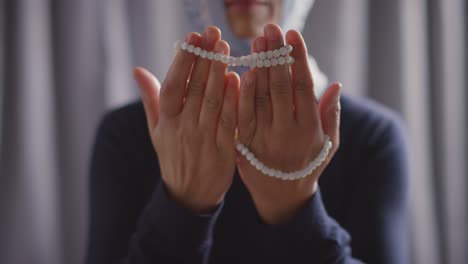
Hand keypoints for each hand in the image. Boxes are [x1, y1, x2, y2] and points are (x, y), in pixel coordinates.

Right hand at [134, 27, 239, 212]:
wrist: (189, 194)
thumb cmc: (173, 156)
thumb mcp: (157, 130)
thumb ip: (151, 99)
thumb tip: (137, 70)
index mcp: (166, 122)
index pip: (172, 86)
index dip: (182, 61)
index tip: (191, 38)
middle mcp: (183, 129)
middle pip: (194, 89)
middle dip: (204, 59)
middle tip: (213, 34)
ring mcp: (203, 139)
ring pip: (212, 101)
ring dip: (218, 73)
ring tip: (224, 48)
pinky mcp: (223, 149)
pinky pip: (228, 121)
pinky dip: (232, 100)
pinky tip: (237, 79)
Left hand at [237, 24, 341, 224]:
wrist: (281, 195)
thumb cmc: (308, 165)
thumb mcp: (328, 144)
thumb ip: (332, 114)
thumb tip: (337, 85)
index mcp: (310, 128)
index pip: (304, 86)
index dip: (298, 59)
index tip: (293, 35)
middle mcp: (287, 131)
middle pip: (280, 86)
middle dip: (275, 55)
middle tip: (270, 29)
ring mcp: (264, 137)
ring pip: (260, 97)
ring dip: (257, 67)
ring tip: (256, 43)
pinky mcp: (244, 143)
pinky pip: (242, 115)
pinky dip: (242, 94)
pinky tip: (242, 72)